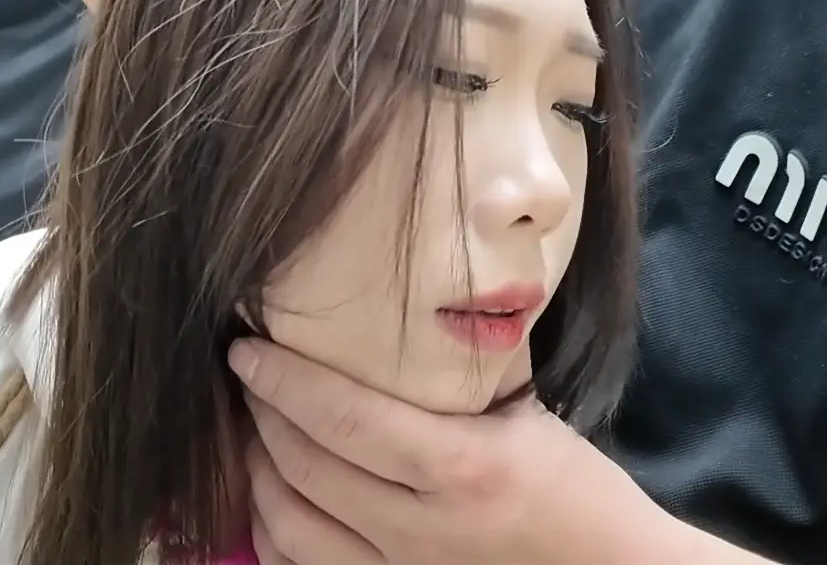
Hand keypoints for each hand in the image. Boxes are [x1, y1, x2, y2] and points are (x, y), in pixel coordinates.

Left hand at [232, 339, 666, 564]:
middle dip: (261, 414)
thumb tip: (429, 295)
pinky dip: (274, 530)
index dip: (284, 380)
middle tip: (247, 374)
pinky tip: (272, 496)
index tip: (247, 347)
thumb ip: (476, 362)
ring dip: (259, 472)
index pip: (345, 420)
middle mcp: (422, 530)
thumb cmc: (580, 493)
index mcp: (463, 469)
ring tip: (251, 430)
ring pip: (291, 527)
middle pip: (306, 467)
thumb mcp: (532, 414)